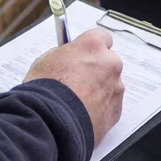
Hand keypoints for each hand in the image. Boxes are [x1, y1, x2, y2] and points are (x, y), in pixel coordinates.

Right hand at [24, 28, 124, 142]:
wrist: (51, 123)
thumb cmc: (44, 92)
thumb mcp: (45, 61)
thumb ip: (63, 55)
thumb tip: (67, 56)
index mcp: (92, 46)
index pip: (100, 37)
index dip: (90, 47)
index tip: (84, 54)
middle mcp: (109, 63)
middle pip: (107, 61)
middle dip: (96, 69)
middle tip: (77, 81)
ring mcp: (115, 87)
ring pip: (110, 84)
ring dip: (98, 90)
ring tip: (77, 102)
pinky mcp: (116, 110)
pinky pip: (110, 104)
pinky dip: (100, 108)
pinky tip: (82, 113)